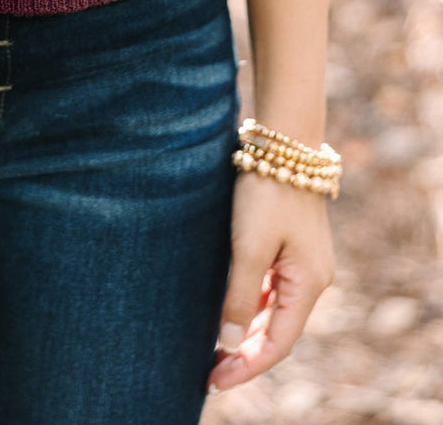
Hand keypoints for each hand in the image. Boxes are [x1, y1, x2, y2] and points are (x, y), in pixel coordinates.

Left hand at [206, 167, 335, 392]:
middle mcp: (313, 279)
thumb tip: (228, 344)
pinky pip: (273, 289)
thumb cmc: (266, 193)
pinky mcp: (293, 248)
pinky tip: (230, 310)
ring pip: (274, 311)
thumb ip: (238, 296)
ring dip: (247, 332)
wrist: (283, 143)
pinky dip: (252, 305)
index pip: (278, 343)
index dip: (246, 367)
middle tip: (209, 372)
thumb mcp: (248, 247)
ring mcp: (305, 263)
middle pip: (278, 331)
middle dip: (244, 355)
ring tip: (215, 350)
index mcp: (309, 284)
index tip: (215, 380)